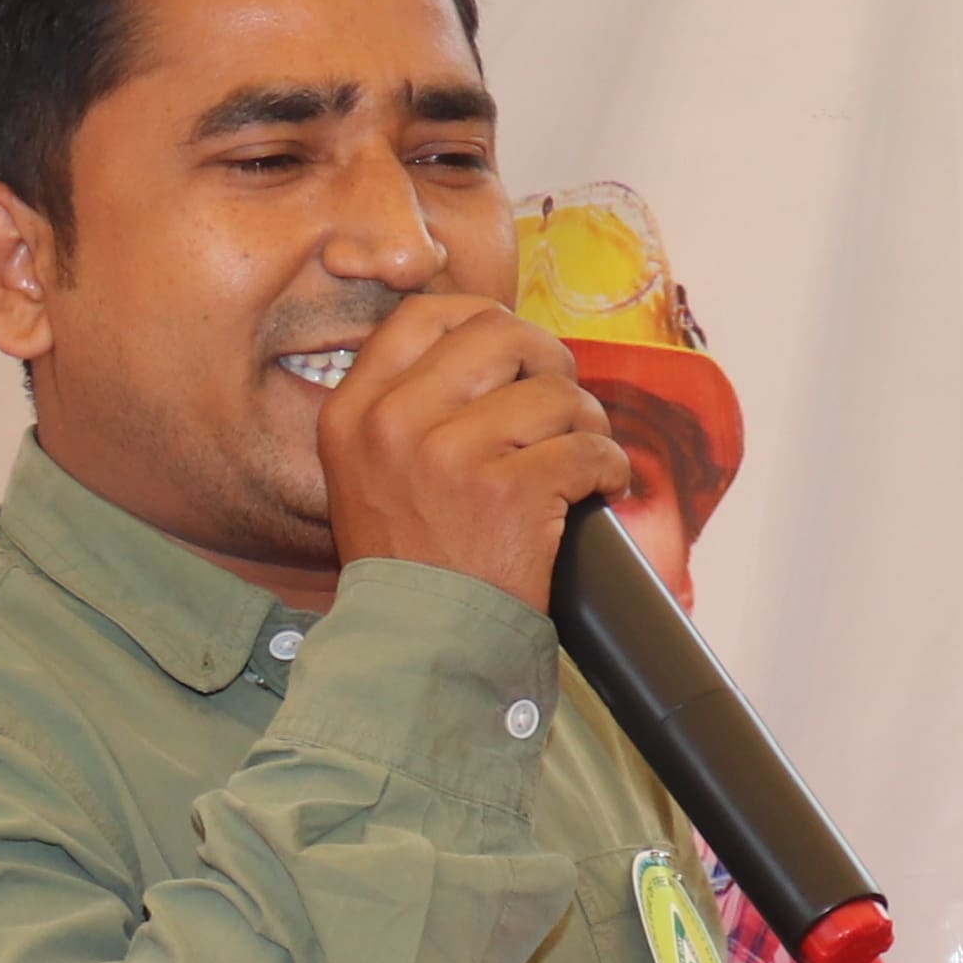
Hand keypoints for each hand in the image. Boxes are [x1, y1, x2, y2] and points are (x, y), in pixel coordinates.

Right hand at [308, 294, 629, 602]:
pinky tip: (600, 489)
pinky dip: (609, 469)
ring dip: (585, 421)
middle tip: (560, 400)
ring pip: (555, 392)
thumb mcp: (366, 471)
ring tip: (580, 458)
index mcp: (353, 412)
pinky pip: (590, 447)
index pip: (422, 315)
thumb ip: (402, 403)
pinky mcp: (511, 493)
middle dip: (546, 360)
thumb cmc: (406, 561)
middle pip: (498, 334)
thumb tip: (488, 340)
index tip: (508, 352)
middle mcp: (394, 424)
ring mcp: (451, 456)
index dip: (479, 319)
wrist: (419, 646)